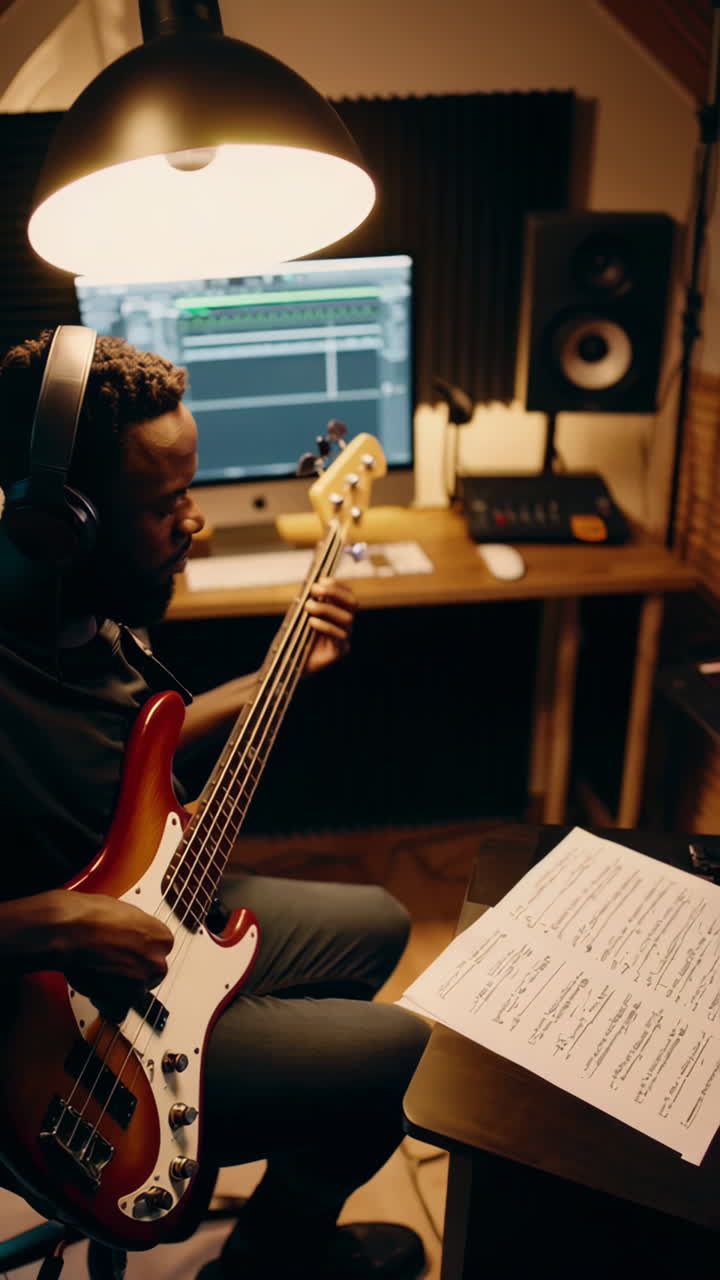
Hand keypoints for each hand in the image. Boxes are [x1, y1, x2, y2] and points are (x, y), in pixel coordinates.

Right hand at [52, 891, 173, 996]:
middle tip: (114, 964)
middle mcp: (156, 962)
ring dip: (121, 989)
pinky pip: (119, 1011)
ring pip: (135, 993)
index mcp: (162, 938)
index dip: (141, 952)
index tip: (131, 953)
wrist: (71, 931)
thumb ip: (138, 930)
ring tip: (100, 974)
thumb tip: (134, 934)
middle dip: (135, 972)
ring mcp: (140, 983)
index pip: (160, 952)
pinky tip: (97, 990)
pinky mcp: (121, 1001)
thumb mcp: (126, 913)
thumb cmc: (92, 917)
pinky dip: (108, 1005)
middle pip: (151, 974)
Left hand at [303, 577, 356, 674]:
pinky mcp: (339, 651)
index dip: (338, 586)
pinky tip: (312, 622)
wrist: (289, 664)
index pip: (347, 595)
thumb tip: (310, 584)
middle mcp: (345, 625)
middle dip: (335, 592)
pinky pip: (339, 636)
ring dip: (327, 608)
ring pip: (347, 619)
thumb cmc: (294, 637)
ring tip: (309, 606)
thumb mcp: (300, 615)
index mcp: (338, 613)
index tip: (321, 580)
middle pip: (352, 604)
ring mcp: (344, 638)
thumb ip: (308, 601)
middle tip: (315, 589)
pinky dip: (325, 626)